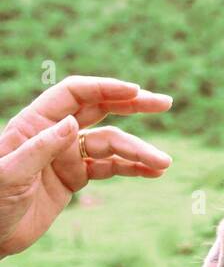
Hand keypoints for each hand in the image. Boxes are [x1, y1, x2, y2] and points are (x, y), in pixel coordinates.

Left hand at [0, 76, 172, 257]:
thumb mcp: (8, 176)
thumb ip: (39, 148)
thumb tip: (71, 122)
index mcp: (34, 124)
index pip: (75, 94)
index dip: (106, 89)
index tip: (136, 92)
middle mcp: (53, 134)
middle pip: (100, 109)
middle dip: (133, 105)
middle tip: (164, 103)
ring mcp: (66, 155)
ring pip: (111, 144)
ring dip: (139, 151)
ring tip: (164, 163)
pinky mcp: (75, 177)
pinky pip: (110, 167)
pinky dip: (133, 168)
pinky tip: (153, 172)